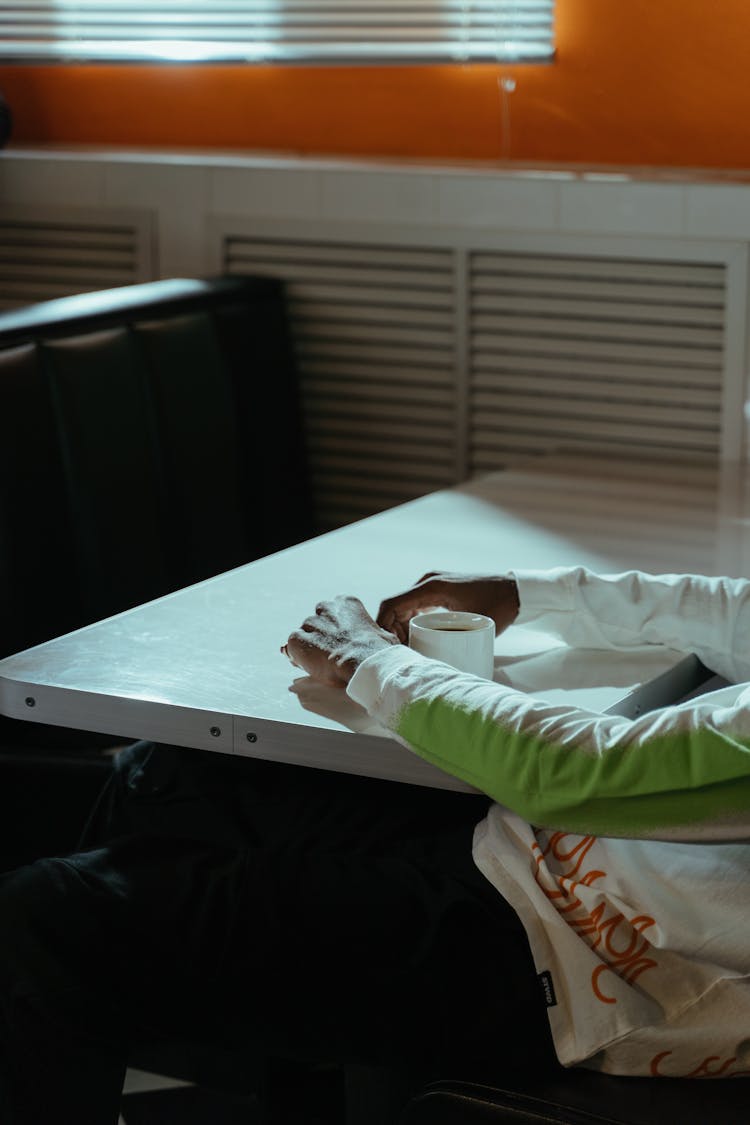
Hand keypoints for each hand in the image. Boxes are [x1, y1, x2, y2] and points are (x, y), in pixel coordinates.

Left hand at [283, 596, 398, 686]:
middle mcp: (326, 608)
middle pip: (317, 622)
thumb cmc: (377, 651)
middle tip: (330, 654)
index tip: (341, 642)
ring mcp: (310, 623)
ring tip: (321, 663)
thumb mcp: (381, 633)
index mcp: (346, 602)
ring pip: (304, 635)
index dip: (335, 630)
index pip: (333, 612)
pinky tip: (310, 666)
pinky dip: (298, 656)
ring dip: (309, 647)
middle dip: (321, 636)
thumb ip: (370, 631)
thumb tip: (376, 637)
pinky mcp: (297, 639)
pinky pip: (292, 647)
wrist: (364, 663)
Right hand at [377, 572, 519, 642]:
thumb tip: (430, 660)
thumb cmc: (498, 605)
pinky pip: (416, 604)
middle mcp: (428, 582)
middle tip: (397, 651)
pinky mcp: (440, 590)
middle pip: (396, 606)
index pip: (393, 604)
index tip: (385, 645)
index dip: (383, 625)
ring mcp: (433, 584)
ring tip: (407, 647)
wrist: (516, 590)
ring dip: (400, 625)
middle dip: (391, 629)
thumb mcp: (471, 624)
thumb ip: (449, 638)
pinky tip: (417, 636)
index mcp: (431, 588)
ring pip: (405, 606)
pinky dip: (411, 620)